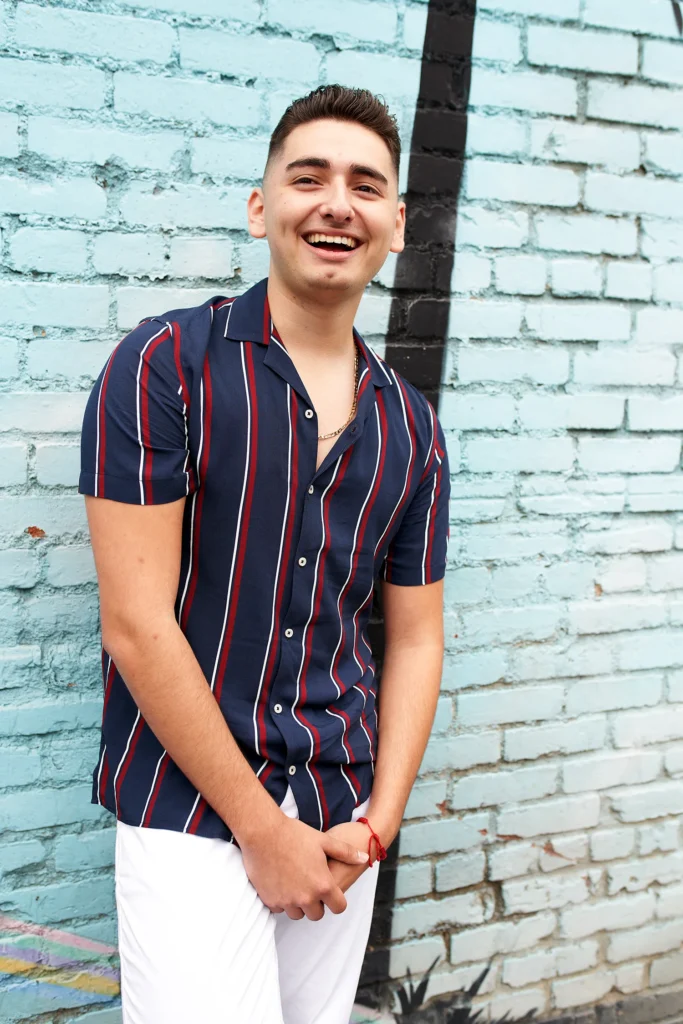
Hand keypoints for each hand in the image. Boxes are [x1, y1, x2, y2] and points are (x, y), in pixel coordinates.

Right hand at [239, 811, 368, 921]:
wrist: (263, 832)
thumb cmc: (294, 834)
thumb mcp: (324, 840)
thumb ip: (346, 853)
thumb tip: (364, 858)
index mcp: (323, 884)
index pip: (338, 907)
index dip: (337, 900)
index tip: (331, 892)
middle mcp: (306, 897)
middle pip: (317, 914)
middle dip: (317, 903)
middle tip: (311, 885)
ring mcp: (286, 901)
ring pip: (297, 913)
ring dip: (299, 904)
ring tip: (296, 883)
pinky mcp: (270, 900)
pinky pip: (280, 909)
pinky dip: (282, 900)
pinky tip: (281, 882)